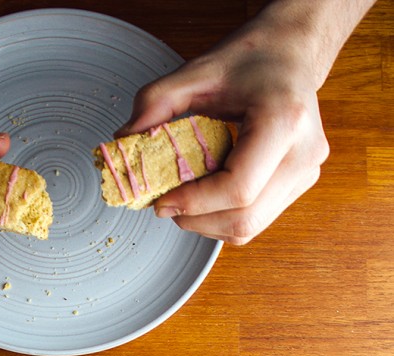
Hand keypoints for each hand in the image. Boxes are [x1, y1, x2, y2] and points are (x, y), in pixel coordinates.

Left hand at [120, 13, 331, 243]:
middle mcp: (304, 152)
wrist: (292, 53)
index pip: (238, 188)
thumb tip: (123, 141)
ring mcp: (306, 172)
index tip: (162, 201)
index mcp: (284, 120)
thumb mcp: (198, 70)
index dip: (194, 203)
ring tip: (184, 200)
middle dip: (197, 220)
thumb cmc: (252, 58)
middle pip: (245, 218)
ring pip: (250, 227)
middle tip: (167, 205)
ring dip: (208, 223)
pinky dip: (223, 218)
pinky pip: (256, 220)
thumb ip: (156, 103)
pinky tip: (207, 196)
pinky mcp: (300, 184)